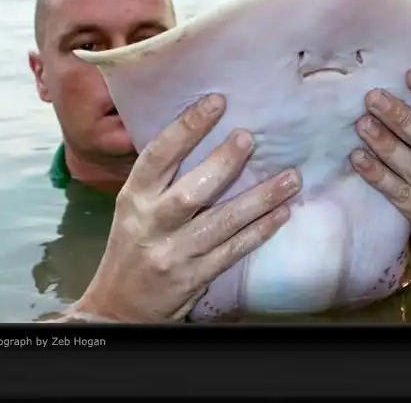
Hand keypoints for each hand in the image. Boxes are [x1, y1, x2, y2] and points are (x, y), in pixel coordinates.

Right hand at [61, 93, 298, 322]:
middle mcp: (152, 224)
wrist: (119, 308)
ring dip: (260, 199)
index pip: (158, 156)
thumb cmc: (133, 247)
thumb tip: (207, 134)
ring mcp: (175, 253)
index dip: (186, 127)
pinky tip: (283, 213)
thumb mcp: (134, 208)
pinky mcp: (195, 276)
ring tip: (291, 178)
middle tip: (250, 138)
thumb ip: (164, 178)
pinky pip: (234, 250)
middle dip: (224, 163)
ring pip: (223, 221)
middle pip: (192, 191)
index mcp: (134, 198)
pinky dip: (260, 231)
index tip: (215, 102)